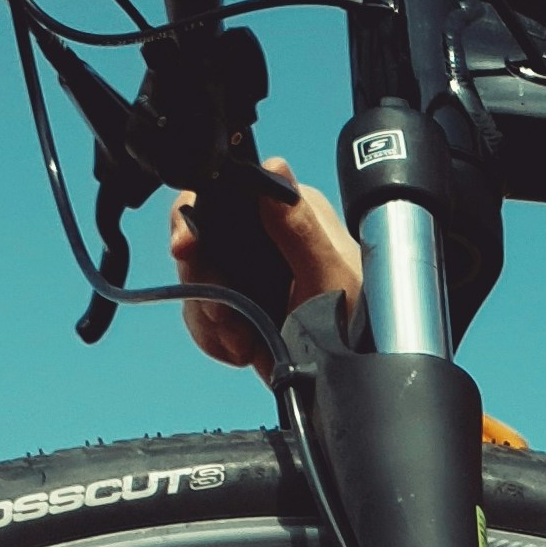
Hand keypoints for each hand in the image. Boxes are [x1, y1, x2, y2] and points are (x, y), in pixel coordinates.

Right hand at [168, 157, 362, 380]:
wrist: (350, 376)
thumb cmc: (358, 324)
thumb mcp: (328, 277)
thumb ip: (299, 227)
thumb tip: (273, 170)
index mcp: (293, 211)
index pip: (226, 193)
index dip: (196, 217)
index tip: (187, 249)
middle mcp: (269, 234)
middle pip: (200, 241)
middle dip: (205, 285)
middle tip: (225, 315)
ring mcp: (251, 271)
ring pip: (196, 283)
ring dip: (212, 319)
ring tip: (245, 340)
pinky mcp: (242, 303)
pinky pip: (202, 314)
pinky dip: (215, 338)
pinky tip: (244, 348)